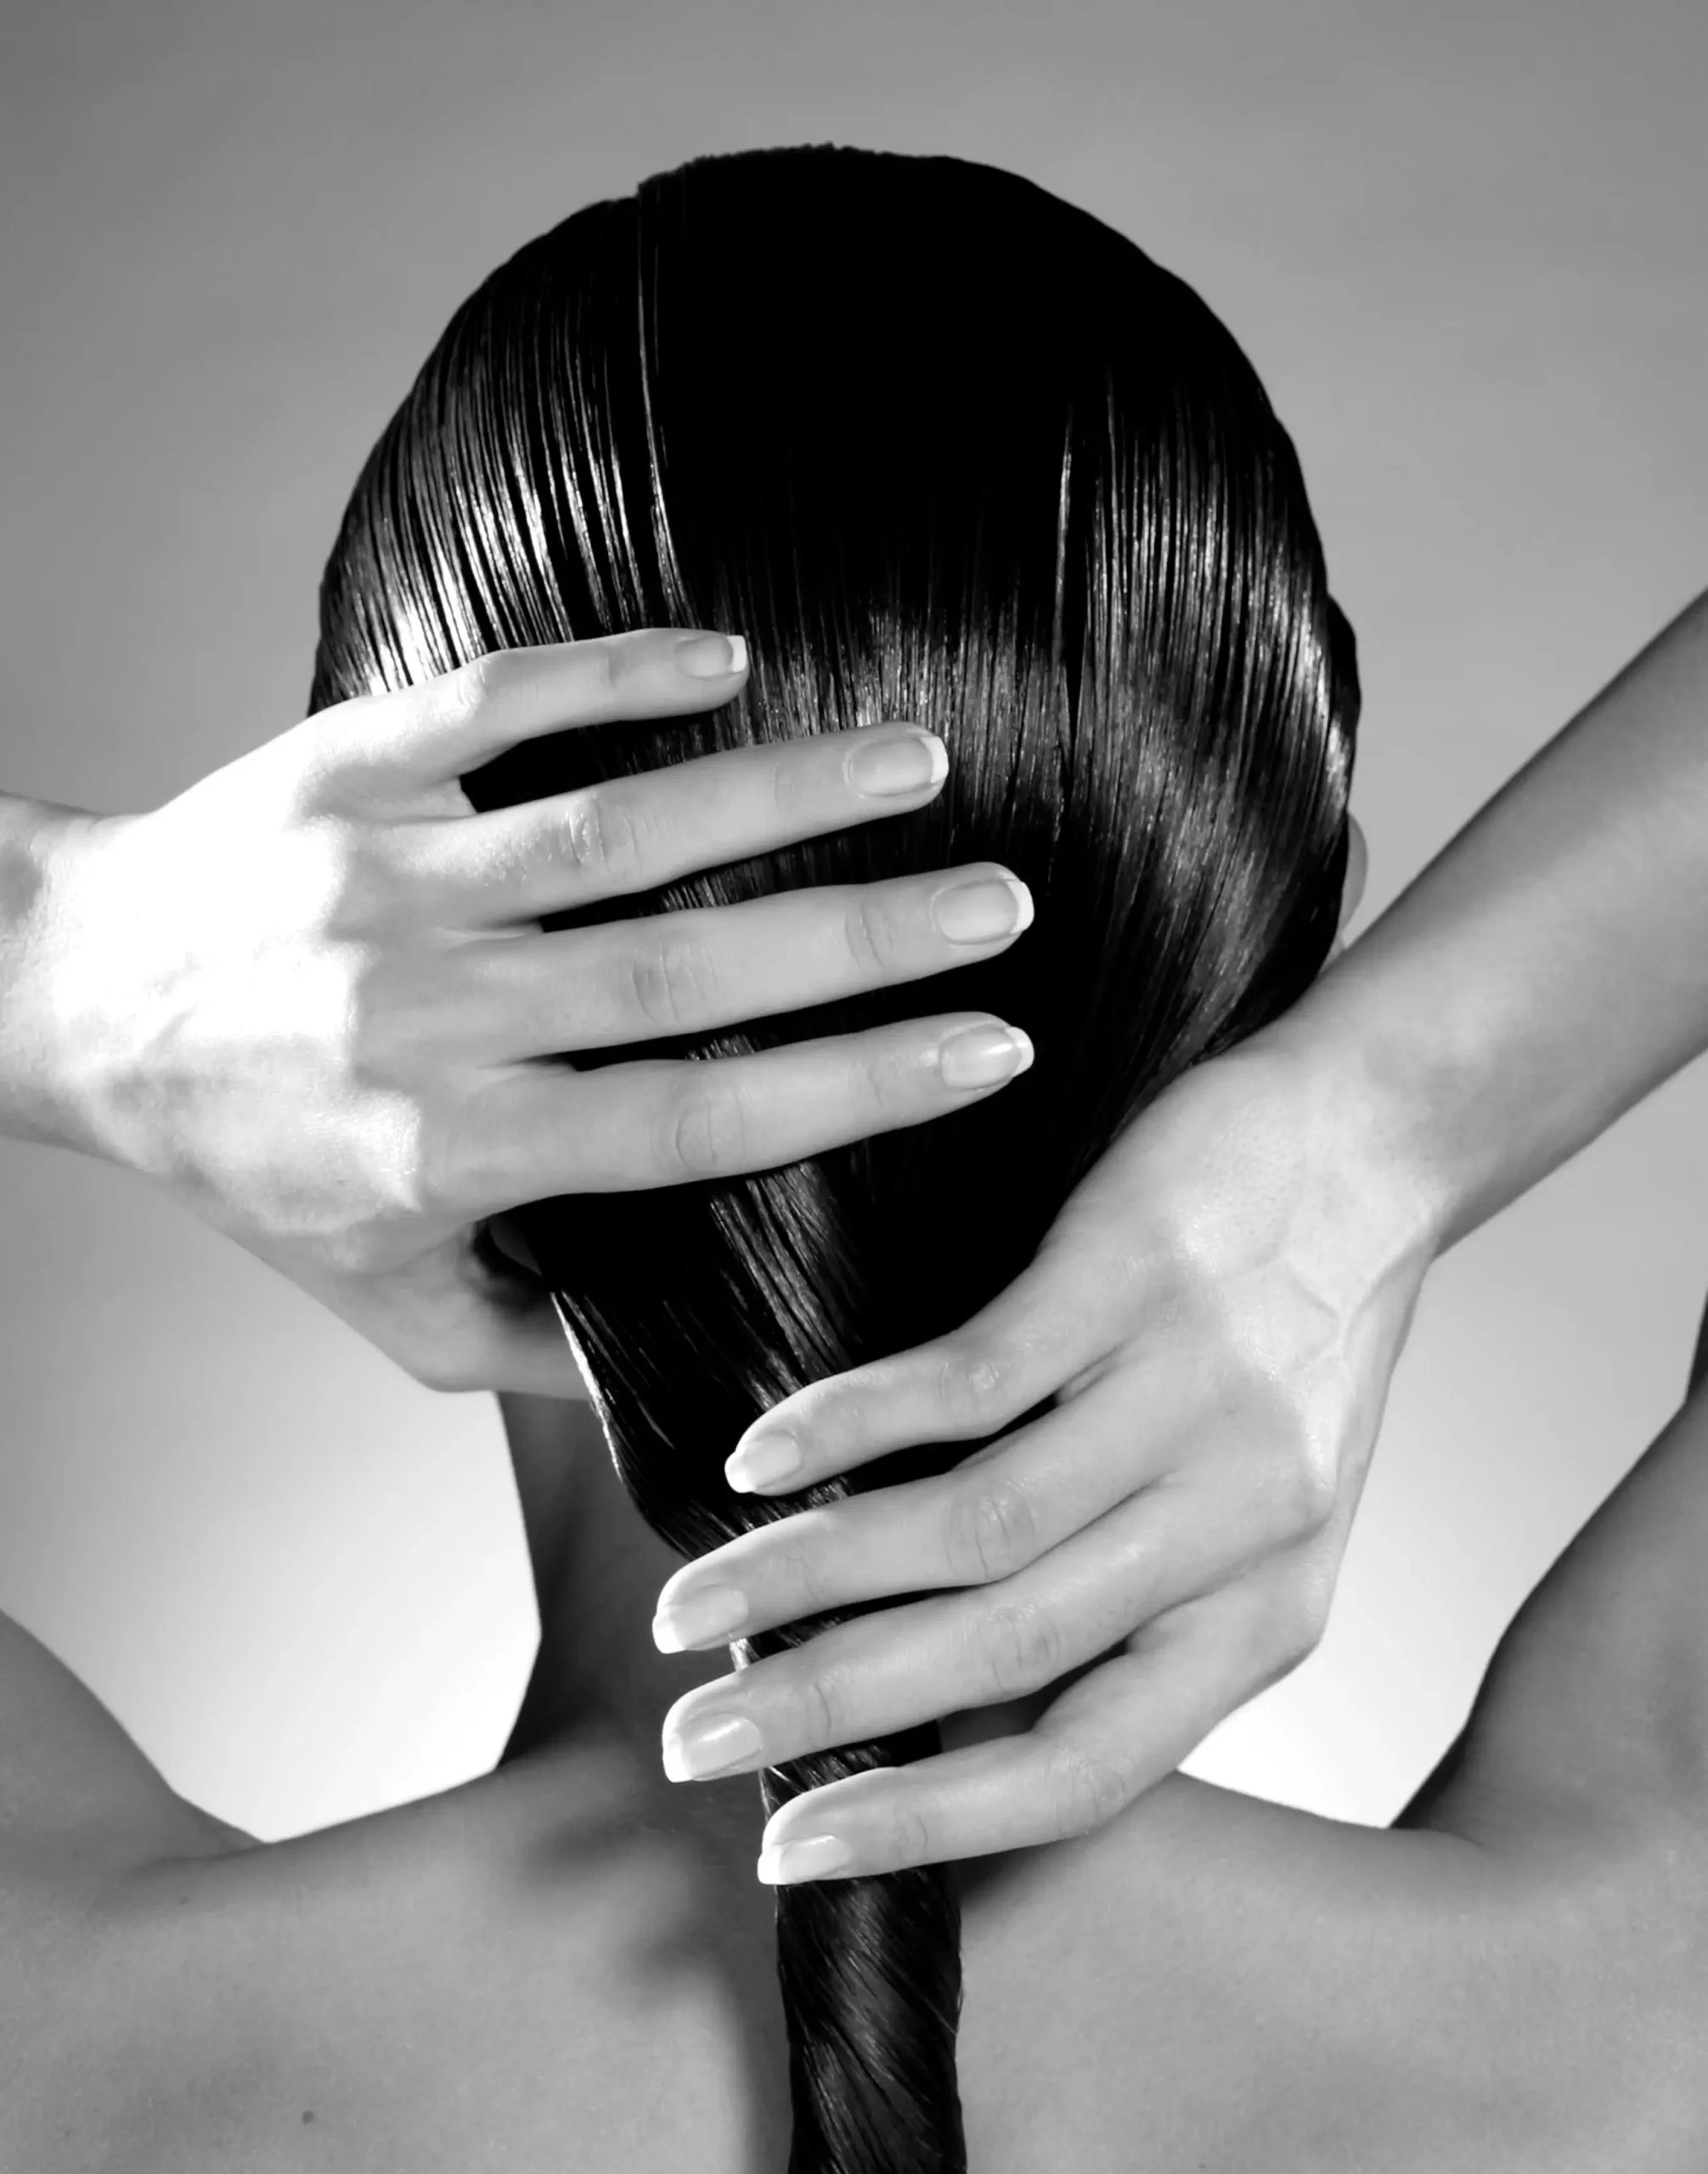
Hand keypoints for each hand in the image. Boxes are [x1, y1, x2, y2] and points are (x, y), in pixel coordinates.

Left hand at [39, 629, 1035, 1395]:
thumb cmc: (251, 1161)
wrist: (74, 1005)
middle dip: (868, 936)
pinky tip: (731, 660)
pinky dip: (614, 673)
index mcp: (459, 1146)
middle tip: (1001, 904)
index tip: (989, 1050)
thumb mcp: (386, 1304)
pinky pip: (492, 705)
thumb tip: (696, 1376)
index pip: (699, 1121)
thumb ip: (544, 1345)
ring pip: (613, 826)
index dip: (861, 1085)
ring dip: (781, 791)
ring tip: (916, 764)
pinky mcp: (340, 772)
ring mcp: (383, 880)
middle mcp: (429, 1013)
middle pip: (685, 971)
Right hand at [650, 1011, 1445, 1879]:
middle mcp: (1243, 1526)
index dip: (928, 1825)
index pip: (1090, 1767)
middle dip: (828, 1712)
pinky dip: (853, 1421)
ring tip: (690, 1606)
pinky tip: (763, 1450)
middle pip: (1006, 1655)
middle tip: (689, 1741)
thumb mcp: (1243, 1518)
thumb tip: (927, 1710)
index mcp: (1267, 1616)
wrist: (1376, 1149)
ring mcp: (1196, 1395)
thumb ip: (1118, 1615)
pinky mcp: (1145, 1271)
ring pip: (978, 1525)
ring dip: (810, 1574)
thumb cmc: (1287, 1346)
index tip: (783, 1855)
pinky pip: (977, 1377)